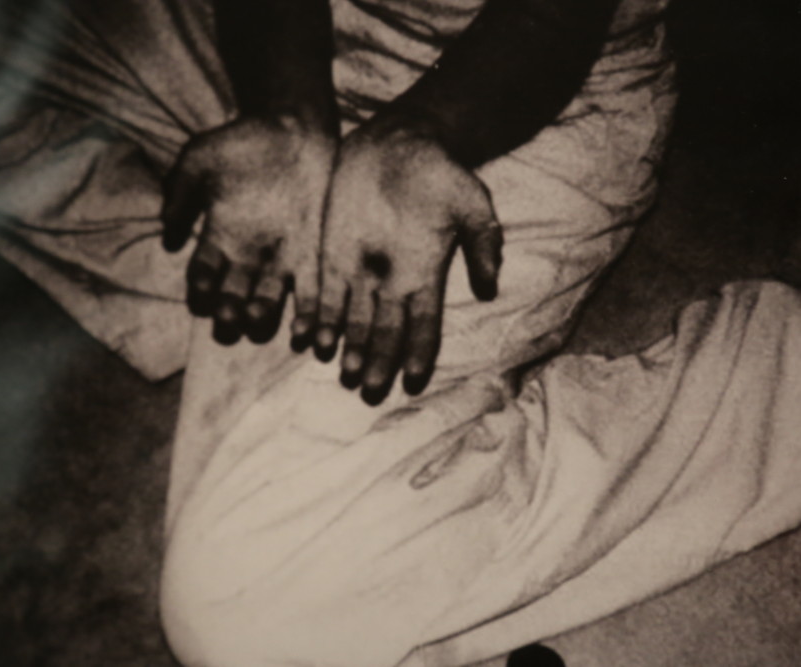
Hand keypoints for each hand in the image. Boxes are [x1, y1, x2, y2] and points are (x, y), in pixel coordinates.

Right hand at [161, 115, 335, 344]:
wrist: (293, 127)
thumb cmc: (240, 142)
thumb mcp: (199, 162)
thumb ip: (179, 196)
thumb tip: (169, 240)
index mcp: (218, 238)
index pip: (203, 276)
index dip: (200, 290)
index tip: (199, 298)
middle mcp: (248, 256)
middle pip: (233, 298)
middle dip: (228, 313)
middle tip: (227, 318)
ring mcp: (282, 258)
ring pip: (269, 302)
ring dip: (261, 317)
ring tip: (257, 318)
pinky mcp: (314, 255)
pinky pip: (311, 292)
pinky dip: (308, 315)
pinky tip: (306, 331)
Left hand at [313, 118, 502, 403]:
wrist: (402, 142)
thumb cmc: (442, 172)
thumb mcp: (473, 204)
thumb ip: (483, 244)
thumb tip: (488, 287)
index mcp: (425, 273)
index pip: (424, 324)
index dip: (418, 353)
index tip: (412, 381)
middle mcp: (391, 280)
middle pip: (385, 332)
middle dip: (378, 362)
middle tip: (369, 391)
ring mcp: (359, 267)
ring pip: (353, 320)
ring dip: (348, 348)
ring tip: (344, 374)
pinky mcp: (331, 250)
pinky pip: (323, 291)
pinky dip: (318, 316)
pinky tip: (312, 339)